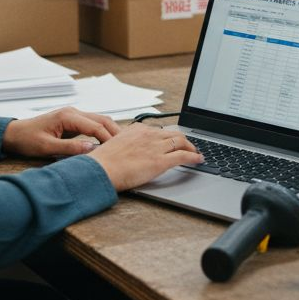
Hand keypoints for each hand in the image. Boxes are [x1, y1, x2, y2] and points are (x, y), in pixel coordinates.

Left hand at [1, 107, 120, 157]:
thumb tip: (92, 150)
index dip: (108, 139)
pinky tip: (108, 143)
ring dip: (110, 131)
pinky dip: (102, 132)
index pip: (96, 126)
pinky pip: (93, 125)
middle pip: (102, 119)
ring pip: (99, 120)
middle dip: (115, 132)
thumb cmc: (27, 140)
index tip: (118, 151)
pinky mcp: (73, 122)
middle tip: (127, 147)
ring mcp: (74, 116)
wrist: (14, 134)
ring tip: (122, 146)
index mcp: (68, 116)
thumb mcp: (47, 148)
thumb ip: (70, 149)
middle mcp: (73, 112)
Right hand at [87, 124, 202, 190]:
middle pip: (173, 133)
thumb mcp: (114, 145)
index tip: (171, 140)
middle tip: (189, 146)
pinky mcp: (160, 161)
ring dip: (191, 147)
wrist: (100, 169)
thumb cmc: (103, 162)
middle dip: (184, 139)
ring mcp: (155, 147)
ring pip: (181, 142)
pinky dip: (194, 157)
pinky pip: (183, 156)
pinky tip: (199, 160)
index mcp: (136, 130)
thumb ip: (125, 144)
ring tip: (196, 153)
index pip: (158, 130)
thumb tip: (129, 151)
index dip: (168, 136)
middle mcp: (148, 135)